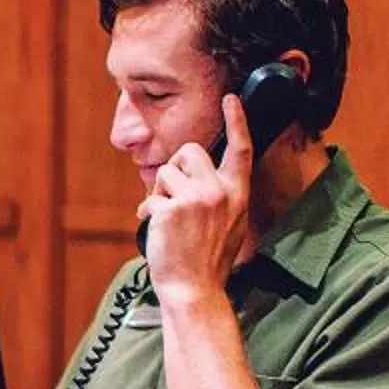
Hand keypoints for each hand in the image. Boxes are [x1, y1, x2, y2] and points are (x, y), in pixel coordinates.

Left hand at [139, 93, 256, 299]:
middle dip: (176, 168)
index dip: (237, 121)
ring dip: (160, 192)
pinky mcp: (171, 209)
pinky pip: (150, 198)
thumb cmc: (208, 262)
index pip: (241, 150)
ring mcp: (196, 199)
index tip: (231, 98)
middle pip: (190, 151)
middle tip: (173, 195)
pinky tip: (157, 230)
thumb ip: (220, 197)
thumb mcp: (230, 225)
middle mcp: (220, 192)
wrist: (196, 290)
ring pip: (166, 172)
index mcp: (237, 194)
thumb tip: (198, 179)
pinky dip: (147, 213)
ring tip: (168, 219)